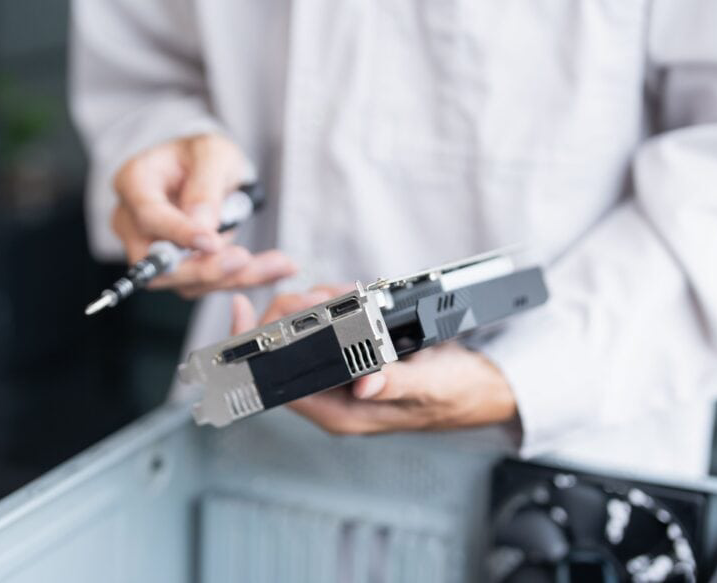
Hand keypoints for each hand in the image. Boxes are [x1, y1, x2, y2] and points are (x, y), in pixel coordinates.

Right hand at [112, 134, 295, 297]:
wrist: (206, 169)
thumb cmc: (202, 154)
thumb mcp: (212, 153)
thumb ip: (205, 187)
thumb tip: (202, 228)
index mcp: (135, 182)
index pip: (149, 217)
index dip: (179, 234)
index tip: (212, 243)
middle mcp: (134, 222)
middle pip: (158, 264)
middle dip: (204, 269)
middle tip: (244, 260)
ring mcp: (152, 250)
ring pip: (186, 281)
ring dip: (233, 277)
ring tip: (278, 264)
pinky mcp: (177, 269)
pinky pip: (206, 283)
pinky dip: (242, 278)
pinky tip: (277, 269)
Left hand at [230, 289, 517, 435]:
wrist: (476, 387)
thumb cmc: (452, 394)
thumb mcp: (427, 387)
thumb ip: (395, 385)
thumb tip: (365, 383)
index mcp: (340, 412)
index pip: (277, 383)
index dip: (252, 347)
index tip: (240, 310)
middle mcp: (333, 396)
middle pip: (284, 350)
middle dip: (294, 313)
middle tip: (322, 294)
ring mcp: (340, 374)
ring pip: (301, 331)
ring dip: (315, 303)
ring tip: (344, 292)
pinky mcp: (352, 354)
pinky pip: (325, 325)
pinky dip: (333, 302)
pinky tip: (351, 293)